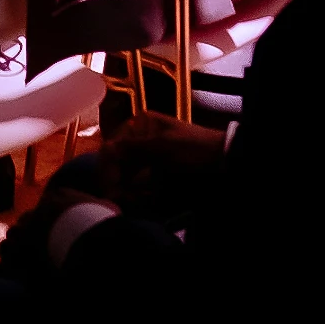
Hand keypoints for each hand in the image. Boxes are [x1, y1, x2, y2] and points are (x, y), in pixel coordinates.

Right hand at [90, 114, 231, 204]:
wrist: (220, 157)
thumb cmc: (193, 147)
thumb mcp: (161, 146)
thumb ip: (131, 148)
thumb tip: (104, 149)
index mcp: (140, 124)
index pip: (113, 145)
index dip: (107, 166)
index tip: (108, 184)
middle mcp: (140, 136)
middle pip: (118, 160)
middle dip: (115, 178)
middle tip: (115, 196)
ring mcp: (148, 152)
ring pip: (127, 172)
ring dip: (125, 186)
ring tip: (126, 199)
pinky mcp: (155, 168)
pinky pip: (139, 179)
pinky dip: (136, 188)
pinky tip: (137, 196)